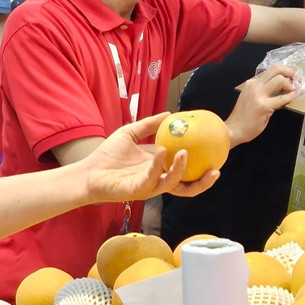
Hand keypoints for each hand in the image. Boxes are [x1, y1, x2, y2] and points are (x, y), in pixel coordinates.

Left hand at [79, 114, 219, 203]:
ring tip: (185, 153)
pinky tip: (161, 150)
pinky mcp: (138, 190)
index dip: (200, 167)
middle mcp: (158, 180)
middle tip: (215, 170)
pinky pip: (152, 178)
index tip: (215, 154)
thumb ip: (149, 124)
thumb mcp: (131, 133)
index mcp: (159, 168)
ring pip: (173, 184)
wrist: (89, 170)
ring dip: (181, 170)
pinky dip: (158, 164)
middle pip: (186, 187)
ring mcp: (149, 186)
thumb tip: (169, 114)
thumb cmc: (108, 154)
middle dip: (203, 183)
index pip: (185, 172)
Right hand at [225, 65, 298, 146]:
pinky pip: (281, 98)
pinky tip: (297, 95)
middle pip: (276, 69)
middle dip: (291, 72)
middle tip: (299, 78)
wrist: (234, 130)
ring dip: (291, 84)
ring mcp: (258, 94)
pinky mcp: (263, 106)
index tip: (292, 76)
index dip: (284, 71)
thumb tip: (280, 90)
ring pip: (279, 79)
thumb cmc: (243, 117)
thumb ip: (262, 92)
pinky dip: (291, 95)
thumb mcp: (251, 99)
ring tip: (296, 90)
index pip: (270, 70)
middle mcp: (254, 85)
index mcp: (251, 83)